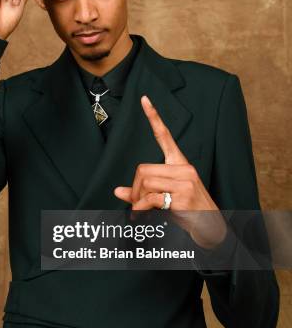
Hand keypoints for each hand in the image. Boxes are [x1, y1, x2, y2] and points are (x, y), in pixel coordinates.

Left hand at [113, 95, 227, 249]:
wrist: (211, 228)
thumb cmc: (188, 211)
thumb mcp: (166, 198)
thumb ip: (142, 193)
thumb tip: (117, 191)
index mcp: (180, 164)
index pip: (165, 136)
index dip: (154, 117)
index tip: (144, 99)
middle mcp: (184, 168)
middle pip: (143, 169)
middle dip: (134, 189)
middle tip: (135, 204)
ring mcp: (185, 181)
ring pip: (145, 183)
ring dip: (137, 201)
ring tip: (141, 211)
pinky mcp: (183, 197)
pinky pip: (151, 198)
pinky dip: (142, 209)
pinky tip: (144, 215)